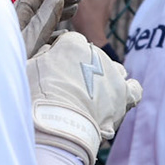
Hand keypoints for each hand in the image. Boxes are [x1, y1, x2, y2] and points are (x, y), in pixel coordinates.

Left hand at [15, 0, 80, 56]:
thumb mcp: (30, 39)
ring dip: (58, 13)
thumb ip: (44, 19)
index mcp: (15, 18)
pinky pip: (39, 35)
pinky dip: (53, 31)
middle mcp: (15, 25)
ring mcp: (18, 39)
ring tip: (75, 10)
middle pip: (38, 5)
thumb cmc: (13, 62)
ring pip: (40, 19)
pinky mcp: (22, 52)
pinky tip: (64, 33)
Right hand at [28, 32, 141, 164]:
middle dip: (83, 69)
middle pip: (93, 57)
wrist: (60, 123)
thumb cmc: (38, 97)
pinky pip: (134, 89)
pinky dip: (128, 93)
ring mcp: (113, 74)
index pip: (71, 41)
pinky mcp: (124, 95)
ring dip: (107, 79)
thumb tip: (50, 51)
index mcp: (73, 44)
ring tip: (95, 96)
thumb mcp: (30, 70)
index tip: (55, 70)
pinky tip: (120, 100)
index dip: (63, 55)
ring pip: (115, 70)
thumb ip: (43, 56)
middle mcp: (96, 54)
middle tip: (71, 89)